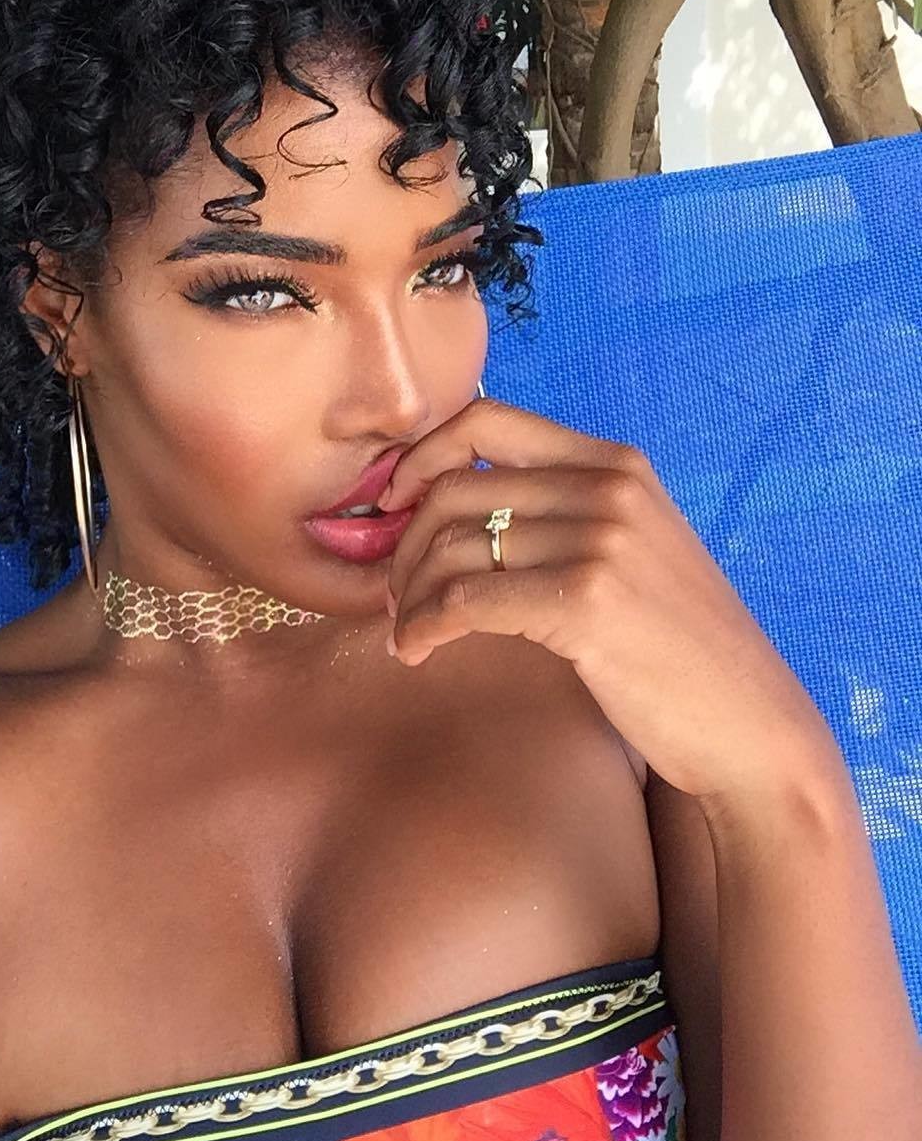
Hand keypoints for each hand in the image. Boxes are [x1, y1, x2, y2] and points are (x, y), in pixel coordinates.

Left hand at [380, 397, 839, 801]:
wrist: (745, 720)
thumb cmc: (676, 644)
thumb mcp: (632, 548)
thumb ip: (563, 511)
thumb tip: (450, 504)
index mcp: (615, 463)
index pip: (487, 420)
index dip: (423, 455)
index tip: (394, 502)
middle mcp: (607, 488)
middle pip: (454, 489)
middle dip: (406, 545)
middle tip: (396, 595)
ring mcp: (599, 541)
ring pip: (451, 546)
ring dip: (408, 595)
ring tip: (408, 631)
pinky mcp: (585, 602)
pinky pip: (464, 600)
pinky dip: (424, 626)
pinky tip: (417, 652)